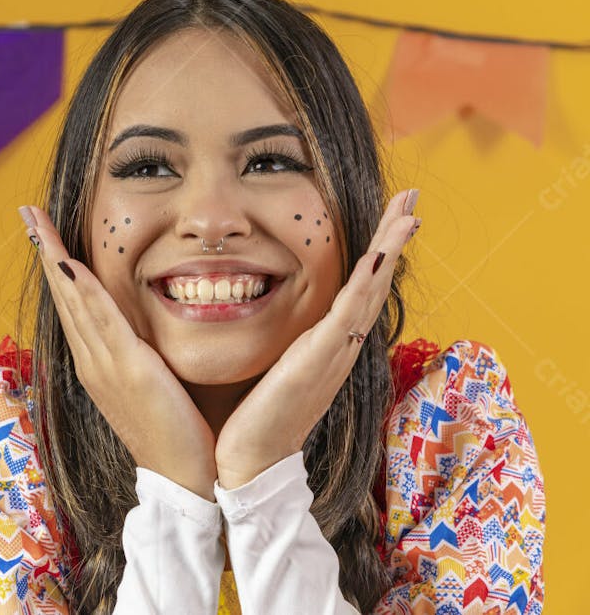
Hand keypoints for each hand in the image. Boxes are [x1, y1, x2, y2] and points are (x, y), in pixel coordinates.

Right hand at [20, 204, 218, 500]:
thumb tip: (142, 330)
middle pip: (64, 296)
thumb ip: (142, 354)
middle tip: (28, 212)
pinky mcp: (130, 370)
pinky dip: (83, 291)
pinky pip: (101, 321)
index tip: (45, 231)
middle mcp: (93, 361)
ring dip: (56, 259)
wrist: (184, 478)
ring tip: (38, 223)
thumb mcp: (152, 383)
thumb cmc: (175, 432)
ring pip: (75, 301)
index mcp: (98, 363)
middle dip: (46, 251)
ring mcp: (106, 365)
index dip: (57, 265)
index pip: (74, 303)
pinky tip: (71, 264)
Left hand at [214, 189, 420, 488]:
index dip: (379, 252)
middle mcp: (339, 348)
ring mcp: (332, 354)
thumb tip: (278, 319)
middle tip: (411, 198)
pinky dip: (364, 286)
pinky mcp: (316, 362)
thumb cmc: (255, 418)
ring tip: (408, 213)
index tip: (393, 216)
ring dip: (389, 250)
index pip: (360, 290)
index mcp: (329, 346)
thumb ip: (286, 343)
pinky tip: (377, 257)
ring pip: (368, 293)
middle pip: (375, 284)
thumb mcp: (276, 368)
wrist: (250, 463)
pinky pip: (346, 318)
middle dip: (394, 238)